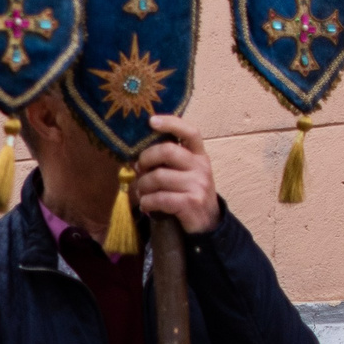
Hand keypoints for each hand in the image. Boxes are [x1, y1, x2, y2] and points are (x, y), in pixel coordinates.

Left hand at [133, 116, 219, 234]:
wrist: (207, 223)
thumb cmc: (188, 193)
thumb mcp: (184, 173)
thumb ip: (167, 162)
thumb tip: (135, 157)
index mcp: (198, 155)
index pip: (190, 132)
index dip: (171, 123)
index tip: (151, 121)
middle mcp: (201, 166)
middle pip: (167, 151)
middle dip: (145, 160)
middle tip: (139, 169)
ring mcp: (197, 184)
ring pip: (158, 177)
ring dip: (142, 186)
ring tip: (142, 192)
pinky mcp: (191, 202)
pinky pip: (159, 198)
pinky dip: (147, 202)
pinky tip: (147, 205)